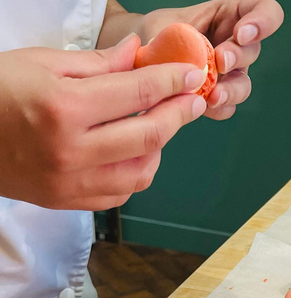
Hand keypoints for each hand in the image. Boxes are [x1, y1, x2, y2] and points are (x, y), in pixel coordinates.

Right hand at [0, 34, 206, 209]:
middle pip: (149, 135)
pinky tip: (135, 152)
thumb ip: (99, 62)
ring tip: (160, 125)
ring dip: (160, 147)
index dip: (173, 80)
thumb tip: (138, 52)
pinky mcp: (65, 201)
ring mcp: (69, 182)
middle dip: (180, 113)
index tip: (193, 74)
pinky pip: (119, 194)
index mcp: (64, 108)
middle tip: (193, 99)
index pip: (138, 93)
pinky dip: (136, 172)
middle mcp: (71, 151)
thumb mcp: (44, 63)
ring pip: (141, 172)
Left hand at [138, 0, 283, 119]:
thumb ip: (166, 36)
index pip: (262, 10)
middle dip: (239, 56)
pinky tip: (204, 106)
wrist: (144, 58)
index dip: (262, 21)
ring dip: (232, 90)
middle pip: (253, 50)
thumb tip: (161, 54)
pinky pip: (227, 107)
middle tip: (221, 60)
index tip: (241, 34)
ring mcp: (229, 72)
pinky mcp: (218, 95)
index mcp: (229, 15)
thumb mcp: (159, 26)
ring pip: (243, 83)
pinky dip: (218, 109)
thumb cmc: (157, 33)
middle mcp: (234, 44)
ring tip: (214, 95)